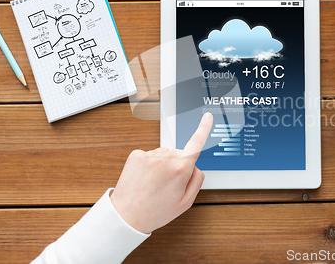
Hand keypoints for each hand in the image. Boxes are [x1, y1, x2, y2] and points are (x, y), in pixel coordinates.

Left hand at [110, 113, 212, 233]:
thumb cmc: (156, 212)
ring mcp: (150, 155)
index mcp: (181, 169)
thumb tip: (195, 165)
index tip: (207, 117)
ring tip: (154, 184)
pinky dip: (149, 165)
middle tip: (167, 186)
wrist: (126, 217)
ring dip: (163, 165)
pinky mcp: (136, 155)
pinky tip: (145, 179)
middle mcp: (166, 158)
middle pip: (179, 154)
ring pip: (164, 154)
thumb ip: (197, 180)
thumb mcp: (186, 202)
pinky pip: (150, 155)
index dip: (203, 128)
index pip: (196, 143)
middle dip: (178, 165)